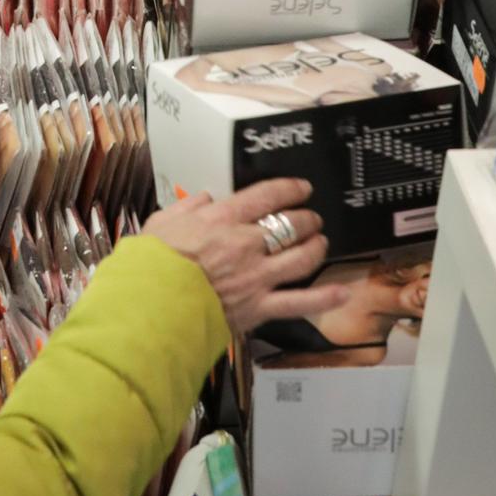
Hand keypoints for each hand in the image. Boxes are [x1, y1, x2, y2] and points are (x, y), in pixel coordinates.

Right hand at [143, 178, 349, 337]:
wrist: (152, 305)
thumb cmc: (152, 264)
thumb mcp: (161, 223)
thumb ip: (186, 207)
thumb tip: (204, 198)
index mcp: (223, 220)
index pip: (267, 196)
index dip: (290, 189)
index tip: (302, 188)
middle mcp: (247, 244)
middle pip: (292, 225)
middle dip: (308, 219)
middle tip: (312, 218)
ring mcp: (258, 277)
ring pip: (302, 258)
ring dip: (316, 248)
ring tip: (321, 243)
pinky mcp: (260, 307)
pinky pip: (299, 302)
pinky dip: (324, 298)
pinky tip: (343, 291)